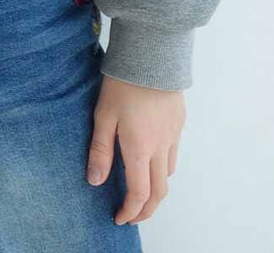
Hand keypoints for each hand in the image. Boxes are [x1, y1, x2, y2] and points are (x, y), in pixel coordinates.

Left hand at [86, 74, 185, 225]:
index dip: (130, 211)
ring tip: (138, 189)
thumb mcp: (103, 115)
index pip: (140, 194)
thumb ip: (100, 150)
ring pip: (168, 174)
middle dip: (146, 210)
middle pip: (160, 192)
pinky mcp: (178, 123)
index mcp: (140, 148)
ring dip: (155, 189)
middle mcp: (160, 147)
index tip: (119, 217)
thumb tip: (95, 181)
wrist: (151, 56)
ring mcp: (173, 135)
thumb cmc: (122, 83)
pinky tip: (150, 159)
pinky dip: (162, 168)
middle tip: (131, 215)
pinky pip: (173, 154)